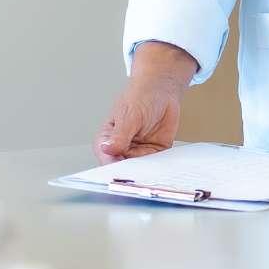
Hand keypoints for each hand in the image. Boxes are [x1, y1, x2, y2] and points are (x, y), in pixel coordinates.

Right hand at [97, 42, 195, 163]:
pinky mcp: (154, 153)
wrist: (162, 90)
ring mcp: (138, 152)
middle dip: (131, 175)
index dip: (113, 169)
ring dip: (146, 173)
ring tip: (151, 174)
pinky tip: (162, 169)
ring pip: (140, 170)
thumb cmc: (141, 96)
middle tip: (139, 178)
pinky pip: (156, 165)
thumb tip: (106, 149)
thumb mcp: (129, 115)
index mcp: (107, 140)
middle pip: (123, 170)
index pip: (107, 160)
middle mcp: (121, 149)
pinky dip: (159, 168)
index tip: (121, 174)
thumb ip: (120, 135)